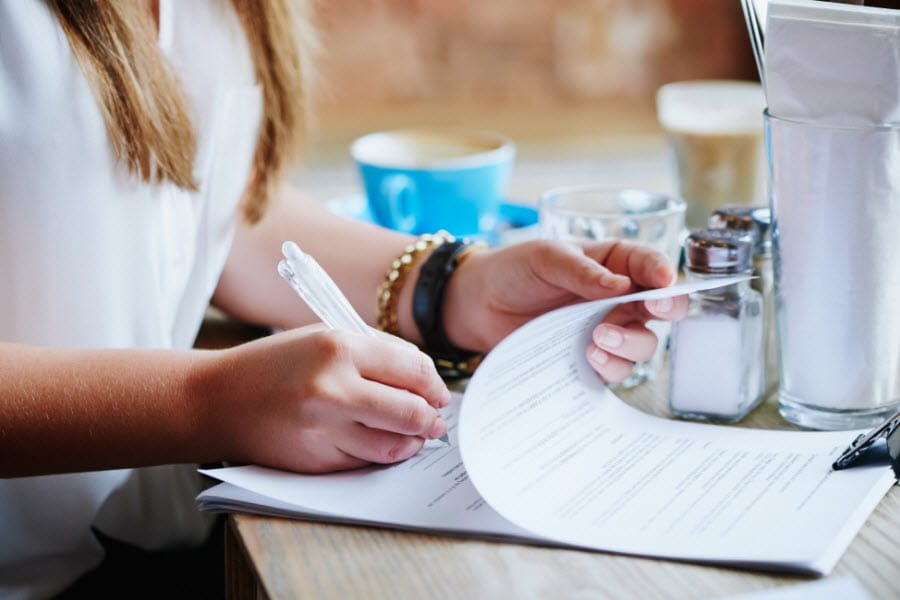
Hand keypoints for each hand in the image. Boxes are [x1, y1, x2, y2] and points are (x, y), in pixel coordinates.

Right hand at [196, 326, 449, 472]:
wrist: (218, 399)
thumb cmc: (276, 364)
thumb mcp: (324, 337)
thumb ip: (375, 353)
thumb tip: (425, 379)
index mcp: (339, 347)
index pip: (413, 369)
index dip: (435, 384)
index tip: (439, 393)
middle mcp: (333, 388)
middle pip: (411, 412)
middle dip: (431, 419)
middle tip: (435, 420)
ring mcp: (324, 429)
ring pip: (394, 445)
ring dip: (413, 442)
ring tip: (415, 434)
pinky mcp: (316, 460)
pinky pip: (366, 462)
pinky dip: (382, 454)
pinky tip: (382, 443)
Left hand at [443, 239, 687, 382]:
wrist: (479, 305)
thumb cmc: (514, 270)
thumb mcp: (545, 257)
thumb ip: (582, 271)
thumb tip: (620, 286)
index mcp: (614, 262)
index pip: (651, 265)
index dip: (663, 273)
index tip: (663, 282)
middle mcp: (618, 297)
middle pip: (662, 307)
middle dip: (665, 309)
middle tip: (649, 309)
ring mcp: (607, 329)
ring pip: (644, 342)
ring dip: (630, 342)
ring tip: (599, 336)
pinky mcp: (590, 358)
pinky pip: (616, 368)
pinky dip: (611, 366)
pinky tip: (589, 357)